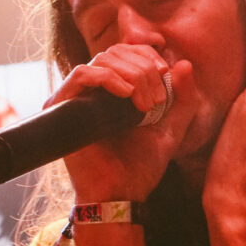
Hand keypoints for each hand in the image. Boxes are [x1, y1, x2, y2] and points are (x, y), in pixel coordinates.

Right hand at [46, 44, 198, 200]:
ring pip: (102, 60)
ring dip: (132, 75)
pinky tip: (127, 95)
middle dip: (144, 70)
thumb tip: (184, 63)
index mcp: (115, 90)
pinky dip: (108, 78)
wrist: (121, 194)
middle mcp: (93, 91)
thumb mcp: (172, 129)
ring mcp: (76, 98)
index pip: (126, 51)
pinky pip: (82, 74)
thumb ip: (183, 99)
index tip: (165, 74)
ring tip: (146, 106)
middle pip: (116, 52)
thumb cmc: (141, 167)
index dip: (148, 56)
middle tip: (157, 101)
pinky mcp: (62, 107)